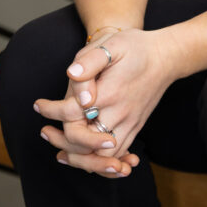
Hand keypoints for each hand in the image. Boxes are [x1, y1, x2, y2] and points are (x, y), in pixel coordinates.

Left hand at [35, 27, 179, 176]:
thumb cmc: (136, 47)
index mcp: (111, 92)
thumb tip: (71, 74)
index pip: (74, 114)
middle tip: (45, 132)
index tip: (39, 105)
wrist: (166, 56)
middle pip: (85, 142)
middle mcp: (121, 112)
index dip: (53, 111)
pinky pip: (118, 155)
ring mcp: (130, 122)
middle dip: (61, 141)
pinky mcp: (136, 127)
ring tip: (60, 152)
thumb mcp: (112, 43)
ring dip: (79, 158)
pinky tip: (86, 159)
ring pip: (102, 156)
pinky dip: (101, 163)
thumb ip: (91, 59)